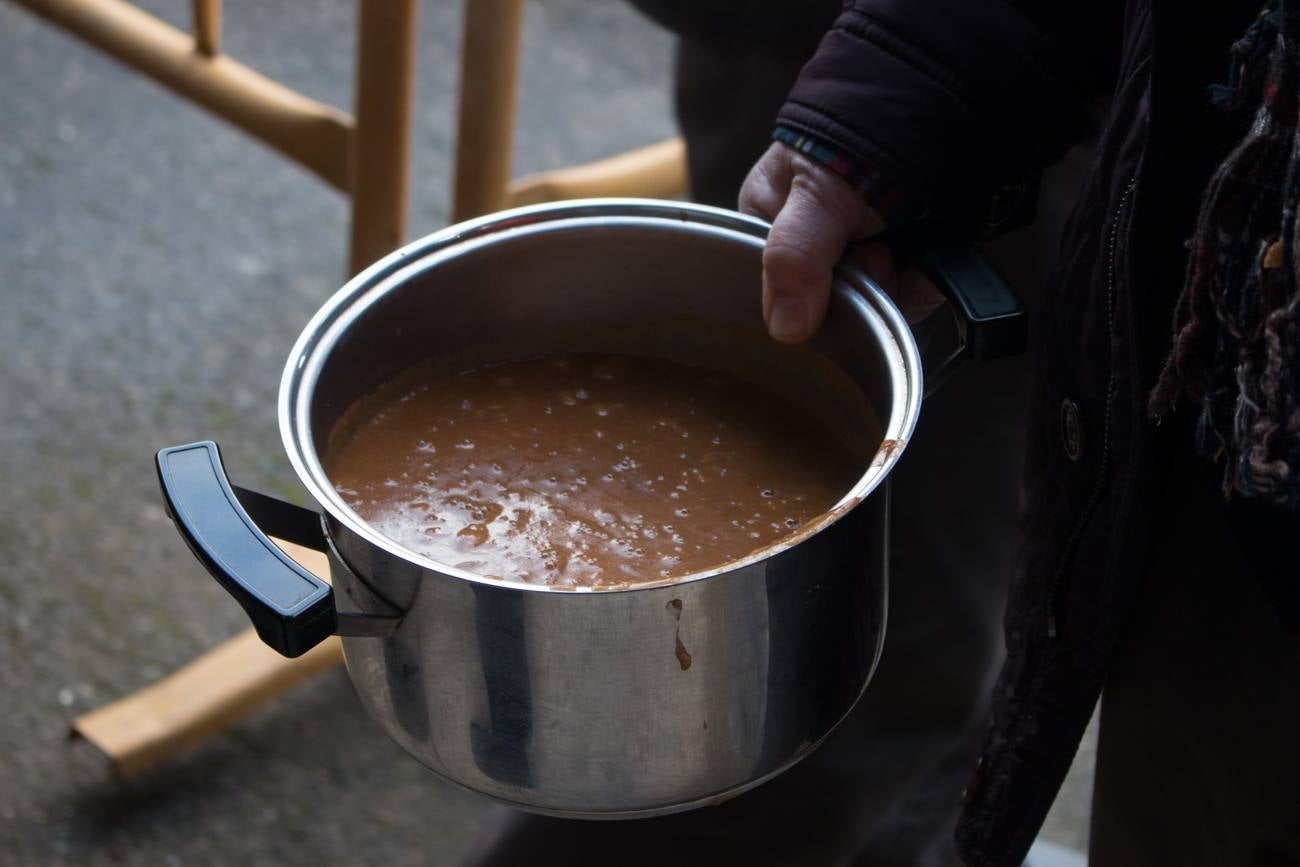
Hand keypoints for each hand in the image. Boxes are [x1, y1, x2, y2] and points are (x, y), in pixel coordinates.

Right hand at [738, 143, 944, 341]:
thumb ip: (794, 256)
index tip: (837, 273)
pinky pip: (908, 300)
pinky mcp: (903, 263)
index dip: (809, 294)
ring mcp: (860, 253)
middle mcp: (813, 244)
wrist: (946, 108)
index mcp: (770, 222)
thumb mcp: (817, 195)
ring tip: (905, 244)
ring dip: (897, 285)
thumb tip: (783, 329)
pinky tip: (925, 256)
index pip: (778, 289)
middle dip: (861, 286)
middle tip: (878, 249)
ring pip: (870, 308)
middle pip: (828, 304)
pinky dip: (923, 284)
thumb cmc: (865, 134)